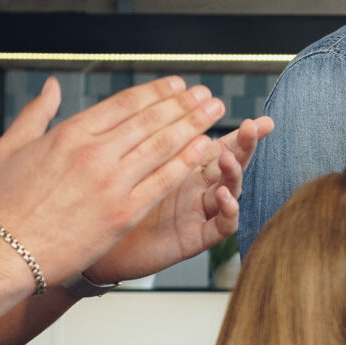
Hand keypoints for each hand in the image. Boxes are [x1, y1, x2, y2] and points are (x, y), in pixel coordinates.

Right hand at [0, 76, 226, 282]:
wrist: (8, 253)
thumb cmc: (6, 203)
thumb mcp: (11, 148)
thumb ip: (36, 113)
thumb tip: (53, 86)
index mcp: (69, 134)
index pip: (123, 104)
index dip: (156, 92)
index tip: (178, 85)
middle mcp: (93, 154)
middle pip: (149, 120)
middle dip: (183, 104)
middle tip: (207, 94)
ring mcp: (111, 184)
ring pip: (161, 145)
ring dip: (193, 125)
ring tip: (214, 111)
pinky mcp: (123, 213)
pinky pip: (163, 181)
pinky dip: (186, 161)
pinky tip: (205, 148)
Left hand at [82, 112, 274, 285]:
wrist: (92, 245)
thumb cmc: (102, 204)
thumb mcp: (117, 161)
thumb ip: (132, 132)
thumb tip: (135, 99)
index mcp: (179, 165)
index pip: (210, 139)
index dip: (228, 127)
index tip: (250, 115)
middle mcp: (193, 186)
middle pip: (228, 161)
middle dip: (243, 144)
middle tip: (253, 127)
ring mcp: (196, 211)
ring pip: (229, 191)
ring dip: (234, 174)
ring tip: (230, 159)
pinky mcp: (193, 238)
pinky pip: (220, 227)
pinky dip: (229, 213)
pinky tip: (227, 198)